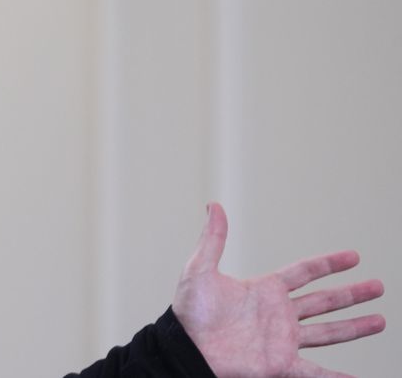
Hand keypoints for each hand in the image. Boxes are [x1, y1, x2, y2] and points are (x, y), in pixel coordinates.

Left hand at [172, 203, 384, 377]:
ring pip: (328, 332)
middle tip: (379, 287)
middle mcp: (279, 314)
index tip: (354, 257)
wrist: (185, 348)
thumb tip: (213, 205)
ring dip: (354, 327)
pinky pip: (316, 373)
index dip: (329, 264)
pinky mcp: (280, 364)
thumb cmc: (189, 312)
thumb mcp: (200, 270)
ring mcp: (283, 340)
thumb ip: (213, 240)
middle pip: (324, 301)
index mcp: (264, 290)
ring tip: (381, 320)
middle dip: (351, 295)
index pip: (305, 272)